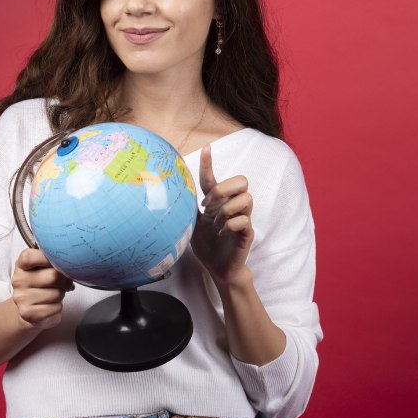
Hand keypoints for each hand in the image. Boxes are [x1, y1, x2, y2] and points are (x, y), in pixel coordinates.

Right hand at [11, 248, 74, 329]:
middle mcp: (19, 280)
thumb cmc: (41, 282)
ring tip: (54, 293)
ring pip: (57, 293)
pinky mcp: (29, 314)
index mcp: (21, 264)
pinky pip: (55, 308)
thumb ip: (52, 257)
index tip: (58, 263)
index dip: (50, 258)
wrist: (29, 308)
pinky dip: (58, 307)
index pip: (31, 257)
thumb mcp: (42, 266)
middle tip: (64, 282)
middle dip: (65, 280)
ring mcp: (22, 298)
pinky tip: (50, 305)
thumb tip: (72, 255)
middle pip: (53, 276)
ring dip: (61, 294)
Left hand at [189, 144, 254, 286]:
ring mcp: (242, 219)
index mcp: (218, 203)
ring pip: (246, 198)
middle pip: (242, 180)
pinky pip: (244, 220)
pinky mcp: (247, 233)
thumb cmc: (208, 246)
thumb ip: (188, 209)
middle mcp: (232, 207)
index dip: (210, 163)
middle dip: (224, 188)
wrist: (218, 270)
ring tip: (216, 224)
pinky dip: (230, 225)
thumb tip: (171, 194)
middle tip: (208, 204)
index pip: (214, 178)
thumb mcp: (193, 225)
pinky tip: (222, 233)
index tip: (206, 148)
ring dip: (226, 210)